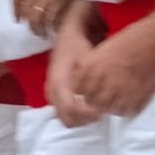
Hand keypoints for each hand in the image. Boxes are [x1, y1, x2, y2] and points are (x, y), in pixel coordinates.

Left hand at [13, 0, 82, 38]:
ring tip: (44, 33)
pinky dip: (51, 26)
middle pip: (25, 12)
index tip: (19, 19)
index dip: (16, 11)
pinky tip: (55, 28)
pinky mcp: (58, 0)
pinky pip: (50, 19)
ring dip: (38, 29)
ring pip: (35, 19)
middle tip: (35, 29)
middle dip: (29, 23)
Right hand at [47, 4, 101, 127]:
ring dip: (81, 118)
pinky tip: (90, 106)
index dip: (86, 114)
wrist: (68, 34)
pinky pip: (64, 111)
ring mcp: (51, 92)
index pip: (69, 109)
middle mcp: (52, 90)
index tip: (101, 112)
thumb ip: (93, 80)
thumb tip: (103, 99)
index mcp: (59, 82)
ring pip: (65, 117)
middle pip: (66, 118)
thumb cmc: (80, 45)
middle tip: (101, 113)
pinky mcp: (55, 92)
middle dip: (84, 120)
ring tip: (97, 110)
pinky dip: (77, 113)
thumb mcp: (89, 59)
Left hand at [71, 25, 154, 117]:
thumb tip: (87, 82)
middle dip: (98, 99)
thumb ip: (92, 66)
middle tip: (110, 92)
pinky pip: (123, 112)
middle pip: (91, 101)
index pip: (78, 89)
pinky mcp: (133, 98)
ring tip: (122, 94)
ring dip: (112, 104)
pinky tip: (132, 96)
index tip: (95, 86)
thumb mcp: (103, 48)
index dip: (86, 89)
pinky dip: (126, 107)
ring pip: (106, 109)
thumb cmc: (132, 39)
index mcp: (90, 67)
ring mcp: (116, 91)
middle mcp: (100, 80)